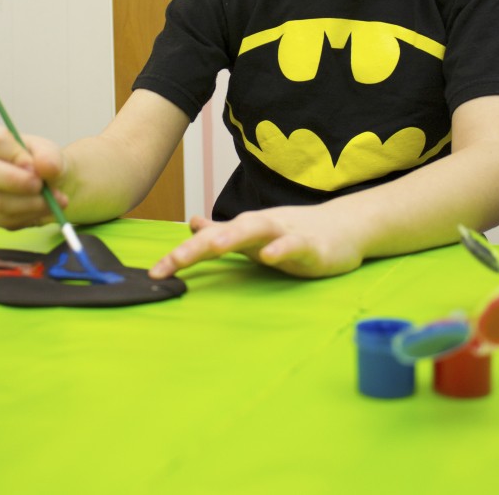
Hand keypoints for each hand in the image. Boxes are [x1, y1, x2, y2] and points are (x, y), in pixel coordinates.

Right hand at [0, 126, 68, 229]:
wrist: (50, 184)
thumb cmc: (43, 161)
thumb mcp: (51, 153)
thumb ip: (49, 157)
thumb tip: (45, 167)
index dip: (15, 154)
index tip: (34, 164)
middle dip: (15, 181)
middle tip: (40, 185)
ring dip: (29, 202)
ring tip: (54, 198)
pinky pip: (7, 218)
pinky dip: (32, 214)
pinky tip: (47, 207)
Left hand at [149, 204, 364, 279]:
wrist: (344, 227)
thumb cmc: (295, 232)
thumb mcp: (254, 234)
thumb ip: (223, 232)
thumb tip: (193, 224)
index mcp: (244, 229)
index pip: (206, 241)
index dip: (180, 256)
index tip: (154, 273)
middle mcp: (260, 227)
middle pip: (222, 234)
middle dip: (194, 248)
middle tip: (169, 264)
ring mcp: (284, 233)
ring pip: (254, 231)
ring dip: (232, 237)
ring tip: (210, 246)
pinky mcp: (310, 245)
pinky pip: (294, 245)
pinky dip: (281, 248)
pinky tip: (269, 256)